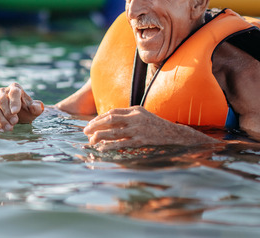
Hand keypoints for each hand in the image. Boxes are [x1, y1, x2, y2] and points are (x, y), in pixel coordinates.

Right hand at [0, 82, 44, 130]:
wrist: (21, 116)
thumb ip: (37, 107)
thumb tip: (36, 107)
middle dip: (7, 113)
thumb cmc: (28, 110)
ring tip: (9, 128)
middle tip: (15, 122)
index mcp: (15, 88)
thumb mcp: (35, 109)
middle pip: (2, 101)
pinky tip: (2, 130)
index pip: (13, 93)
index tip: (15, 112)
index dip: (14, 102)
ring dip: (1, 120)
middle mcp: (3, 92)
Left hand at [83, 106, 215, 150]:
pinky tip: (102, 148)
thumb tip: (110, 117)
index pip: (112, 112)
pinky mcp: (141, 141)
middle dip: (95, 125)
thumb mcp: (143, 114)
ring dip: (100, 136)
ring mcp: (138, 130)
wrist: (174, 135)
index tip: (90, 124)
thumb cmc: (156, 125)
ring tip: (90, 140)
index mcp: (135, 110)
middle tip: (85, 131)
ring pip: (114, 132)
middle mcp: (135, 118)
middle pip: (110, 120)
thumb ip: (128, 114)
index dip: (99, 118)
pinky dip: (110, 146)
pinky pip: (122, 144)